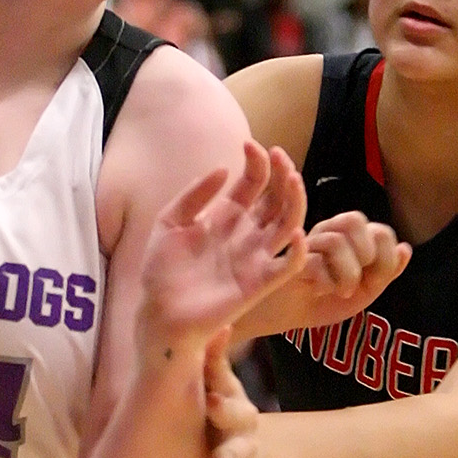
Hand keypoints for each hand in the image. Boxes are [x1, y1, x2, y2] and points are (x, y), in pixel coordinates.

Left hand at [140, 141, 307, 354]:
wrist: (158, 313)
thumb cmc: (162, 271)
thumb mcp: (169, 222)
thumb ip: (193, 194)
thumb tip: (223, 170)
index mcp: (226, 217)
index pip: (254, 183)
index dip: (257, 162)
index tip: (250, 145)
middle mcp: (246, 235)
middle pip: (277, 199)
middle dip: (283, 174)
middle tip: (279, 155)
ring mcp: (255, 258)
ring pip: (290, 224)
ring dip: (296, 200)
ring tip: (292, 178)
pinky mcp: (260, 284)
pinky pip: (289, 266)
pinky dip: (299, 251)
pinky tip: (295, 233)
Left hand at [204, 332, 261, 457]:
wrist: (254, 448)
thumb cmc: (225, 407)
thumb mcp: (220, 384)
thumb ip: (213, 358)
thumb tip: (217, 319)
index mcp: (232, 397)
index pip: (227, 387)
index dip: (220, 388)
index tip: (210, 390)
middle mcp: (242, 423)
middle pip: (239, 417)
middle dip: (228, 414)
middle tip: (214, 407)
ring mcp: (242, 453)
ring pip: (237, 456)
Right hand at [291, 212, 409, 328]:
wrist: (289, 317)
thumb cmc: (326, 299)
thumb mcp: (364, 290)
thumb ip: (386, 271)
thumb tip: (405, 249)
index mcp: (349, 237)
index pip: (379, 230)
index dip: (385, 256)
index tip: (376, 280)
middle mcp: (328, 232)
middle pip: (354, 220)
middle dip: (365, 254)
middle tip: (359, 278)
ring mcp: (307, 244)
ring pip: (336, 241)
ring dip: (347, 274)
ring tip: (340, 290)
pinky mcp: (289, 261)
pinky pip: (315, 264)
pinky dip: (326, 283)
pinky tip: (319, 291)